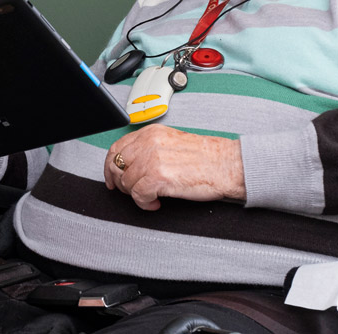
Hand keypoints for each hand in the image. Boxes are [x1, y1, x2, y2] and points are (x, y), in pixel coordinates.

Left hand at [103, 124, 245, 210]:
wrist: (227, 165)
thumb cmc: (206, 158)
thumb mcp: (172, 143)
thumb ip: (150, 149)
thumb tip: (132, 165)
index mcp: (151, 133)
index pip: (117, 148)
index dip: (110, 166)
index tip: (112, 178)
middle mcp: (149, 143)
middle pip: (117, 165)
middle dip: (120, 182)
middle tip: (131, 192)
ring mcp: (152, 159)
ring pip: (126, 182)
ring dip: (136, 195)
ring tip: (151, 198)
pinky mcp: (158, 177)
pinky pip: (138, 196)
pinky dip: (145, 204)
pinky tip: (156, 203)